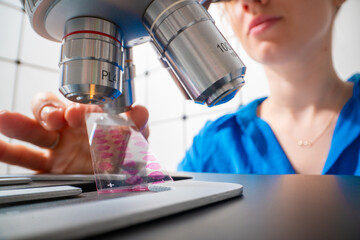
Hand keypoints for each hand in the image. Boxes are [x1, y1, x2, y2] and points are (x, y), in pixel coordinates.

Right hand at [0, 92, 148, 173]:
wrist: (113, 182)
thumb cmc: (121, 156)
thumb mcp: (132, 141)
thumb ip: (136, 125)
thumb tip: (139, 111)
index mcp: (91, 118)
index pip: (80, 103)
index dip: (77, 106)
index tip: (78, 114)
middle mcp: (71, 129)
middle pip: (51, 109)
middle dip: (50, 110)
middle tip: (56, 119)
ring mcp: (57, 148)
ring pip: (33, 131)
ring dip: (19, 123)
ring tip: (4, 119)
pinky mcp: (47, 167)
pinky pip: (24, 158)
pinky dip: (7, 150)